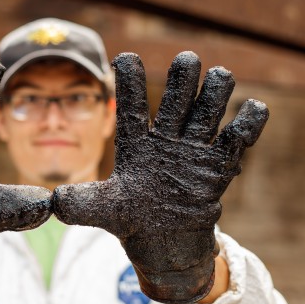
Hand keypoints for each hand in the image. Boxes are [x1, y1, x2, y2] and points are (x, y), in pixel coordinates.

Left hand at [53, 51, 267, 303]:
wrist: (164, 246)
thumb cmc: (131, 221)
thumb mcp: (103, 211)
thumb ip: (79, 204)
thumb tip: (52, 201)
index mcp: (135, 144)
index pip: (132, 107)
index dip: (129, 82)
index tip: (123, 57)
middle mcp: (165, 140)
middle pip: (177, 98)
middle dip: (183, 77)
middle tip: (186, 61)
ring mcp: (193, 150)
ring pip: (208, 108)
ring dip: (216, 90)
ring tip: (218, 77)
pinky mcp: (218, 166)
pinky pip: (238, 137)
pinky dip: (249, 121)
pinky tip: (252, 108)